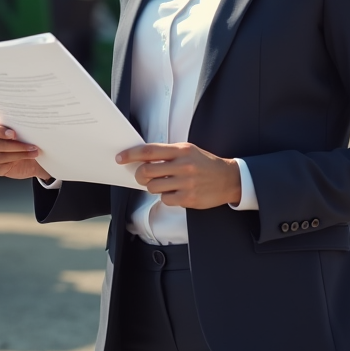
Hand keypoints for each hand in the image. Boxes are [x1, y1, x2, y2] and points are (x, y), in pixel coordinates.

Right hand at [0, 120, 50, 180]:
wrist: (32, 155)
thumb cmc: (25, 137)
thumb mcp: (22, 129)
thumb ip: (18, 125)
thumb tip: (28, 122)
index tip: (13, 133)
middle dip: (13, 145)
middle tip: (30, 145)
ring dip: (19, 154)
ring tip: (33, 152)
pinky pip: (0, 167)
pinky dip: (15, 162)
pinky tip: (27, 158)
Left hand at [116, 143, 241, 208]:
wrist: (229, 179)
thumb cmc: (204, 164)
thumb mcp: (188, 151)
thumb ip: (167, 153)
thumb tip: (142, 159)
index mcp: (181, 150)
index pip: (149, 151)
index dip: (131, 154)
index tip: (120, 158)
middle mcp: (183, 165)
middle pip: (147, 171)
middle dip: (139, 175)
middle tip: (141, 176)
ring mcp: (186, 183)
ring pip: (153, 187)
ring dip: (153, 187)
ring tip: (164, 184)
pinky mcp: (188, 198)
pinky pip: (165, 199)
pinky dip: (166, 197)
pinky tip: (175, 192)